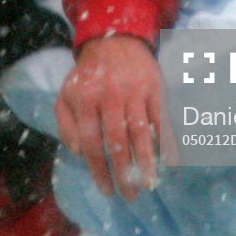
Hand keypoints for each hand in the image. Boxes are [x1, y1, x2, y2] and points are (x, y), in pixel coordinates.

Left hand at [56, 35, 164, 201]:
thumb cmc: (89, 75)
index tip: (107, 191)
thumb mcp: (66, 94)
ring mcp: (134, 91)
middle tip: (130, 195)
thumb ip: (66, 124)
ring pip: (140, 132)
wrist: (114, 40)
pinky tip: (169, 161)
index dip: (99, 170)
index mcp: (85, 100)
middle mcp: (109, 96)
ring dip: (146, 161)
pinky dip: (166, 141)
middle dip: (124, 172)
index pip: (91, 142)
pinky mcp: (154, 87)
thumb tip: (78, 153)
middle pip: (117, 141)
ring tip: (149, 184)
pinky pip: (161, 118)